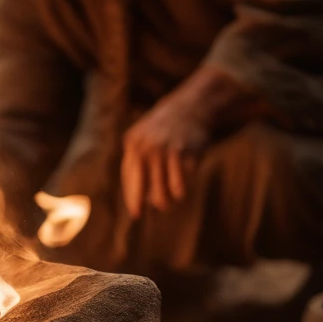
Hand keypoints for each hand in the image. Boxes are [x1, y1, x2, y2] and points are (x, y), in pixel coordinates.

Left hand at [120, 90, 210, 219]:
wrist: (192, 106)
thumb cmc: (165, 129)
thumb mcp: (144, 138)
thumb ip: (138, 162)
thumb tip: (140, 198)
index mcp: (133, 143)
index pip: (130, 179)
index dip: (133, 198)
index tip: (137, 215)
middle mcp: (147, 147)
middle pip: (146, 189)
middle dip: (153, 203)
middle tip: (160, 209)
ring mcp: (166, 149)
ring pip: (167, 192)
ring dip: (171, 200)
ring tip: (174, 198)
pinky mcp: (185, 153)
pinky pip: (182, 183)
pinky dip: (183, 185)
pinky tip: (186, 176)